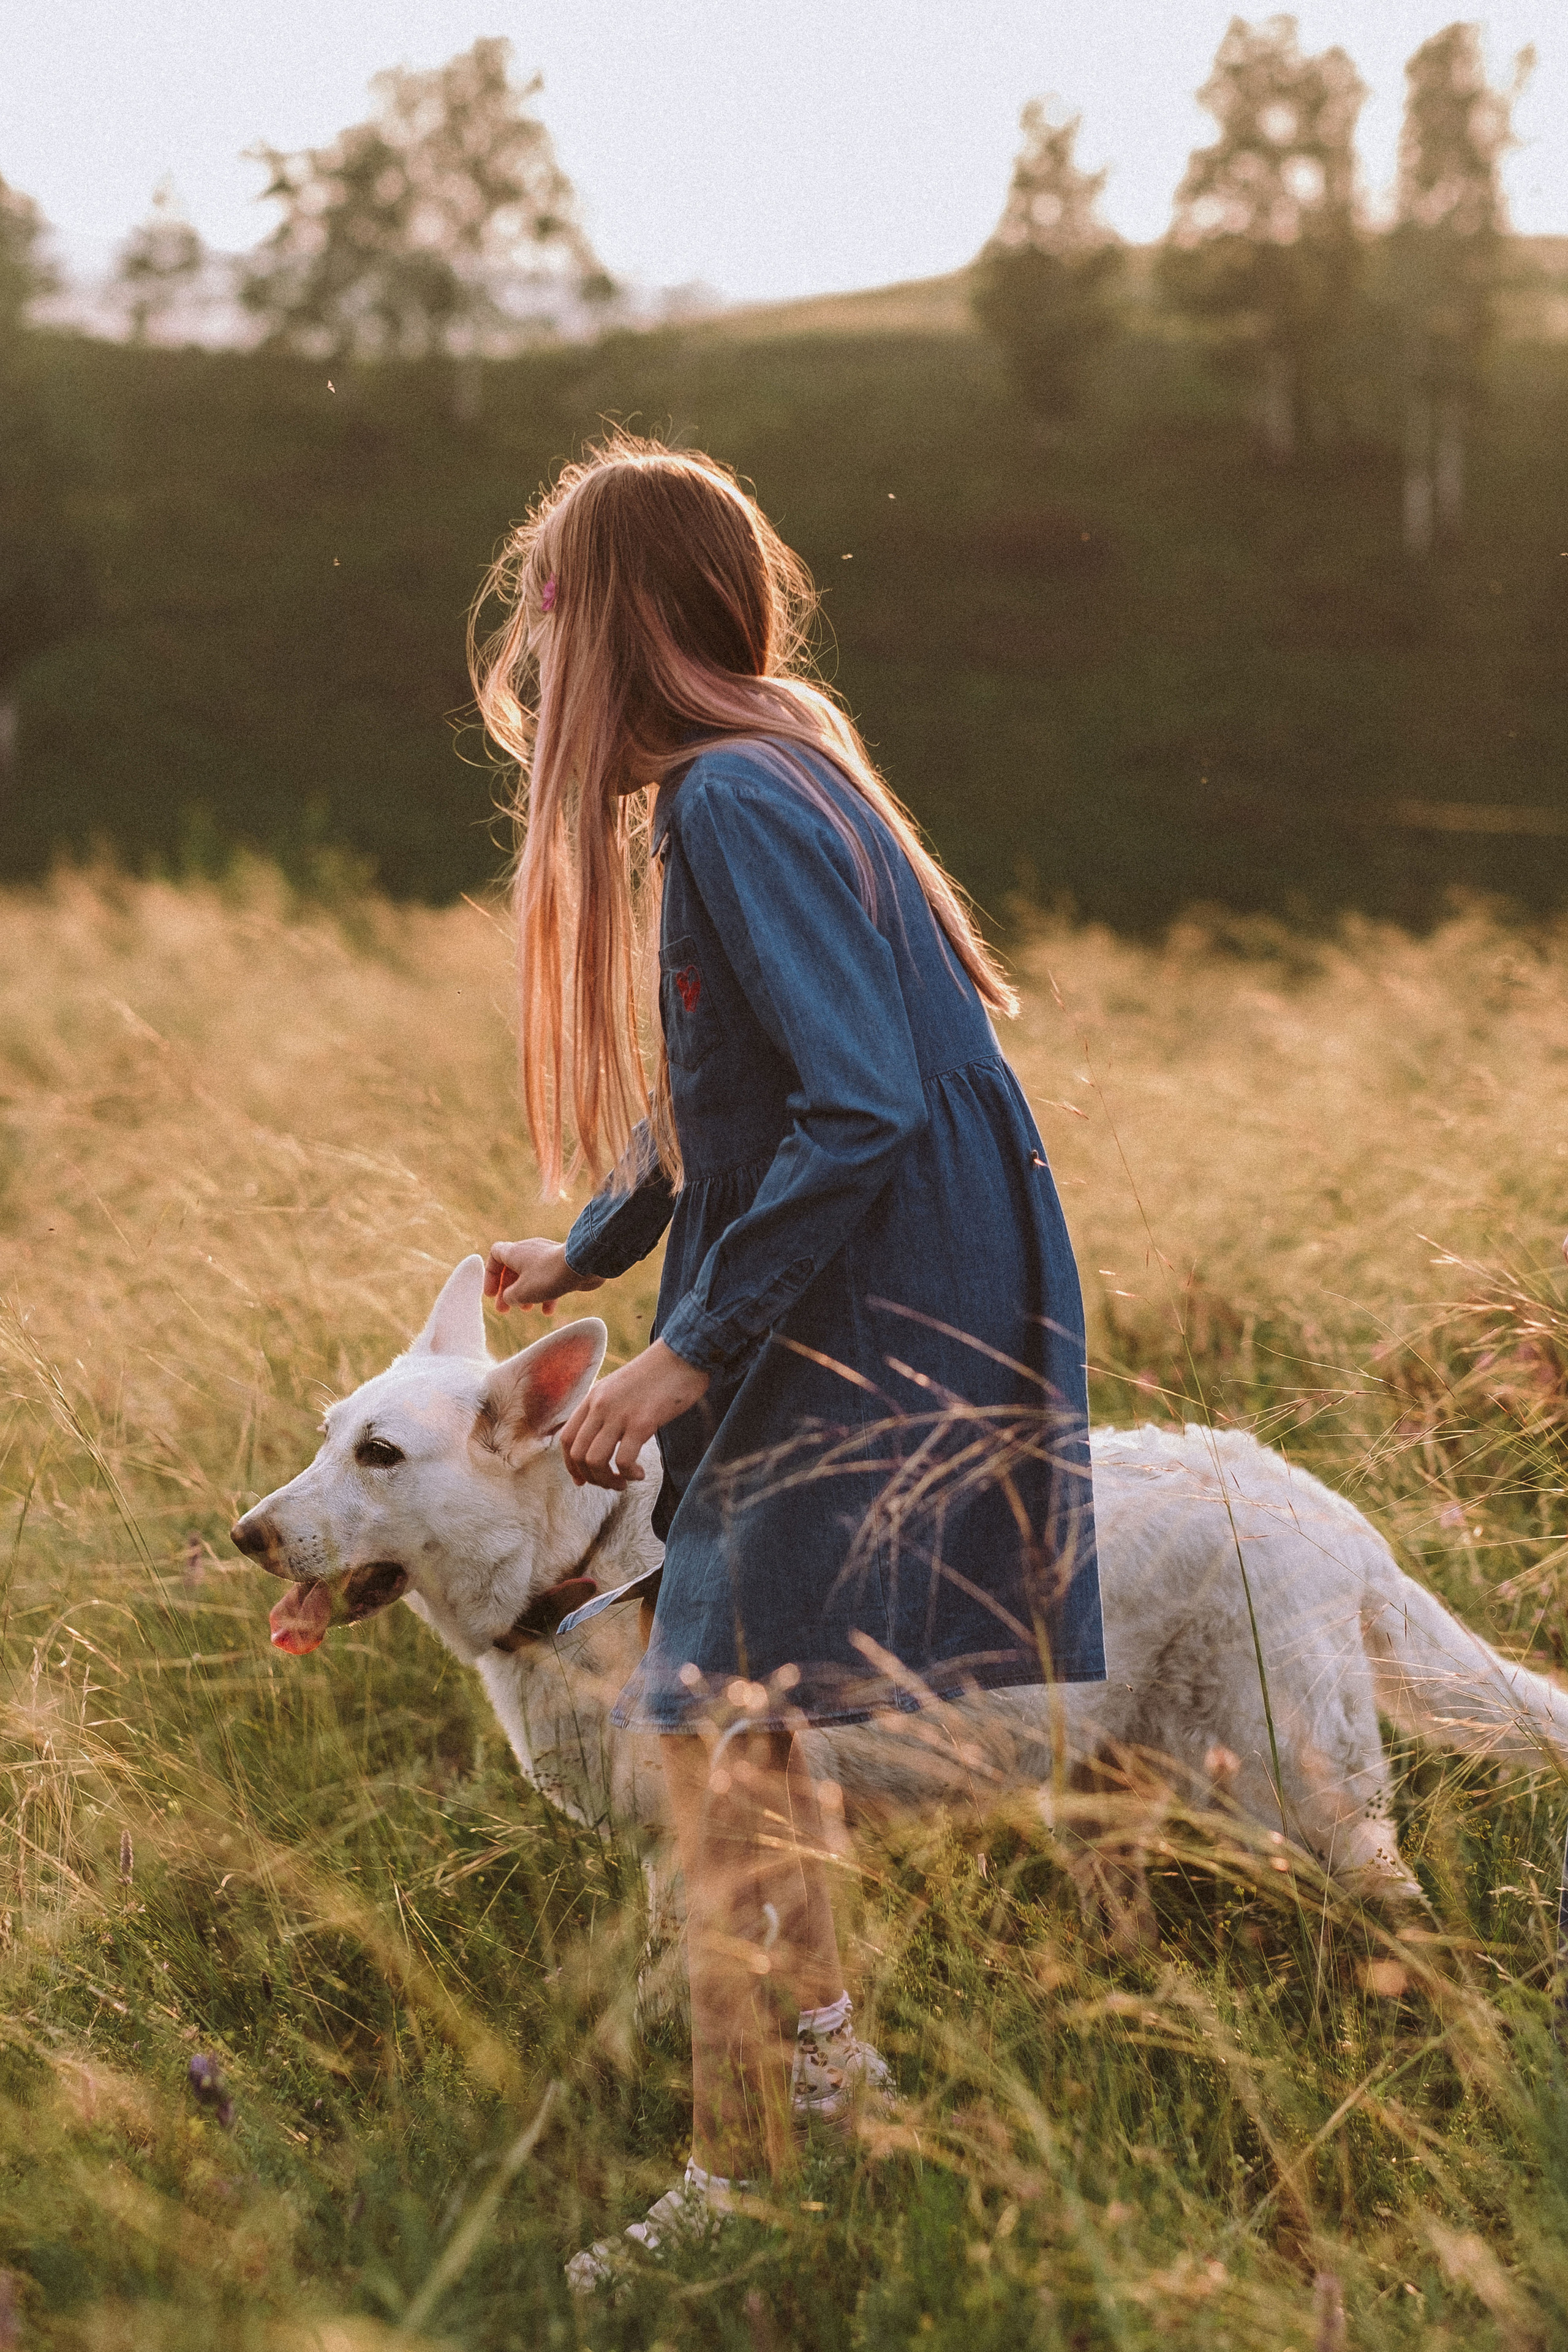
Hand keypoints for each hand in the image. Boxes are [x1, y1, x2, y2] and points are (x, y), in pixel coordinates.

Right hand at [485, 1238, 603, 1315]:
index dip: (490, 1274)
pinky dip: (545, 1294)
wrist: (583, 1265)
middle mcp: (530, 1250)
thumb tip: (510, 1298)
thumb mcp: (521, 1292)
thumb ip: (509, 1296)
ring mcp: (547, 1257)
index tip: (491, 1293)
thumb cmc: (548, 1276)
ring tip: (526, 1310)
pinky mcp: (562, 1265)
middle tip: (504, 1310)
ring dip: (525, 1293)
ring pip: (530, 1275)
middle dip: (507, 1290)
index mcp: (516, 1252)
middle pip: (512, 1269)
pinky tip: (548, 1311)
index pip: (495, 1255)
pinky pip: (548, 1279)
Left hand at [560, 1340, 708, 1489]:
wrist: (684, 1353)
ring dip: (607, 1480)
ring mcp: (620, 1413)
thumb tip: (603, 1439)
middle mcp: (600, 1405)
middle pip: (578, 1454)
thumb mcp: (620, 1387)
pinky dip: (629, 1474)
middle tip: (611, 1483)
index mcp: (593, 1397)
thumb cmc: (658, 1374)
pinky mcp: (642, 1421)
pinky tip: (640, 1474)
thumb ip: (607, 1408)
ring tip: (624, 1482)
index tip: (583, 1479)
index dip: (571, 1465)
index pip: (567, 1438)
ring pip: (595, 1460)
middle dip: (591, 1477)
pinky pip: (624, 1461)